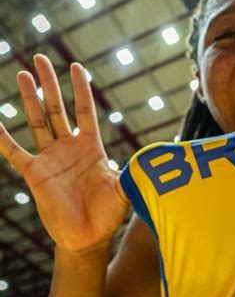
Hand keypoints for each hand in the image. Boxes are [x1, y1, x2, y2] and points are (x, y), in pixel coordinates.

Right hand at [0, 54, 128, 250]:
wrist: (88, 238)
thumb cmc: (108, 214)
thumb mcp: (125, 188)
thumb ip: (135, 170)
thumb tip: (157, 159)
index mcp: (91, 148)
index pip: (85, 111)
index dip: (81, 89)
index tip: (76, 65)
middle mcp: (69, 148)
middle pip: (57, 108)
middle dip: (49, 83)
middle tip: (40, 58)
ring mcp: (51, 159)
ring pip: (37, 122)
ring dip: (29, 98)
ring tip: (22, 74)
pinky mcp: (35, 174)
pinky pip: (15, 152)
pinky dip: (3, 137)